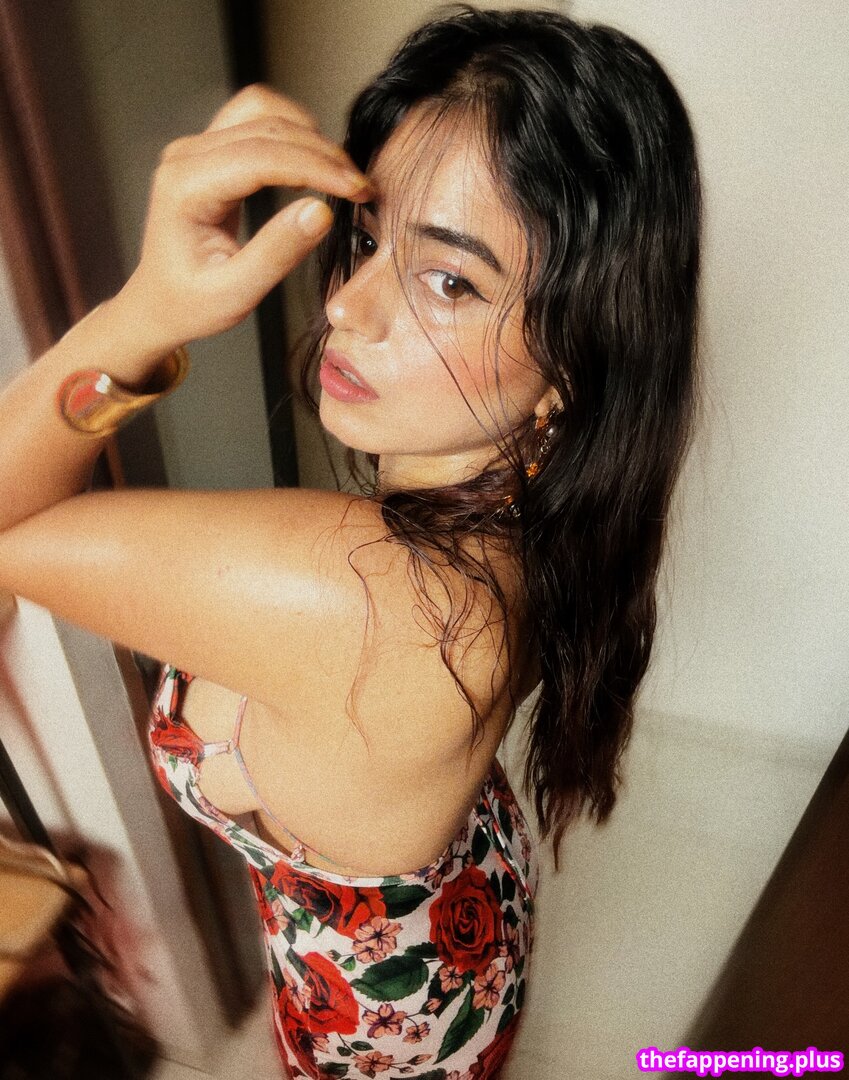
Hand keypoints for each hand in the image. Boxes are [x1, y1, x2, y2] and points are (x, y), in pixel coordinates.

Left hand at [113, 84, 371, 351]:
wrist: (159, 302)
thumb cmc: (191, 304)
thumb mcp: (236, 293)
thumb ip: (277, 253)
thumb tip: (322, 212)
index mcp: (185, 188)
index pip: (261, 157)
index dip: (317, 168)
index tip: (358, 190)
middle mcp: (186, 156)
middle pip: (266, 127)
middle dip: (322, 154)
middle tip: (362, 188)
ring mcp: (196, 147)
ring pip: (263, 111)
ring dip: (309, 136)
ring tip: (342, 175)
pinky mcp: (210, 149)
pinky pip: (256, 117)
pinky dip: (292, 132)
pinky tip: (314, 163)